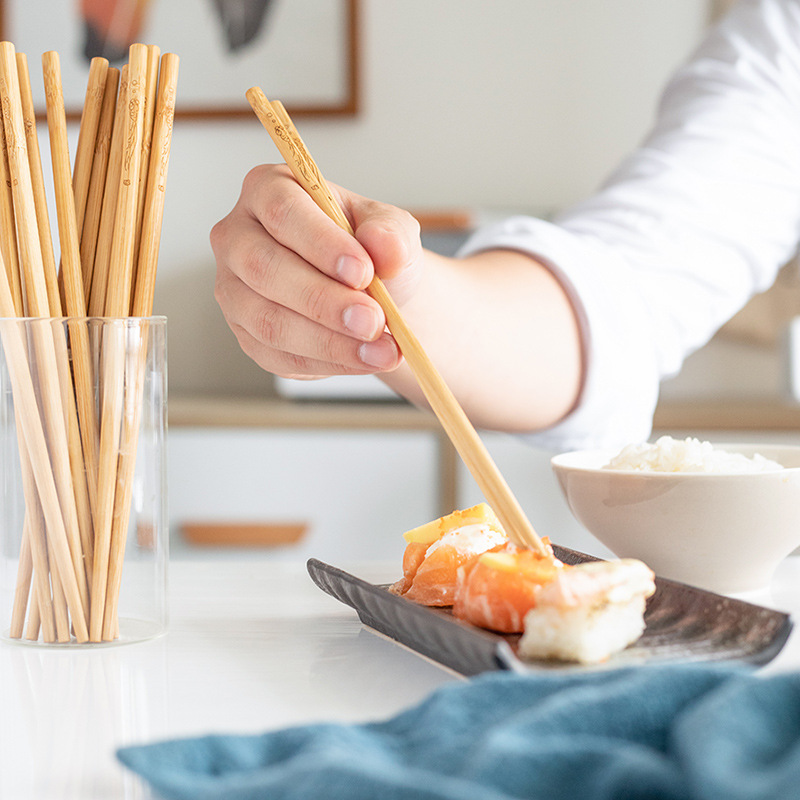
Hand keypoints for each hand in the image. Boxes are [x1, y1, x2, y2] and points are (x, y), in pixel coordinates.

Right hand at [211, 164, 422, 379]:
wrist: (372, 296)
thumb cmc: (371, 253)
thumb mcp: (391, 232)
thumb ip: (391, 235)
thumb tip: (384, 248)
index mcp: (268, 190)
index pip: (282, 211)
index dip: (321, 243)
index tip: (364, 272)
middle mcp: (238, 238)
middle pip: (264, 269)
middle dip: (323, 301)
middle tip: (373, 321)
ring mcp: (235, 291)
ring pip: (268, 322)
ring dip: (329, 342)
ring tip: (381, 350)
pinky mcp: (247, 336)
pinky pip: (279, 356)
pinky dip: (327, 363)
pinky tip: (364, 360)